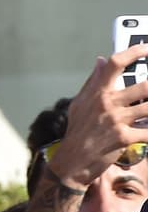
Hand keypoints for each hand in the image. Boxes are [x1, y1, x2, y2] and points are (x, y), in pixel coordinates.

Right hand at [45, 42, 147, 189]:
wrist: (72, 163)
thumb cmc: (77, 132)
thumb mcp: (79, 104)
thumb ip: (93, 82)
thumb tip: (100, 61)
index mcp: (98, 93)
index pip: (115, 64)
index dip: (135, 51)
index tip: (147, 49)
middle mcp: (107, 104)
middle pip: (145, 86)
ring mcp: (116, 121)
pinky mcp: (124, 138)